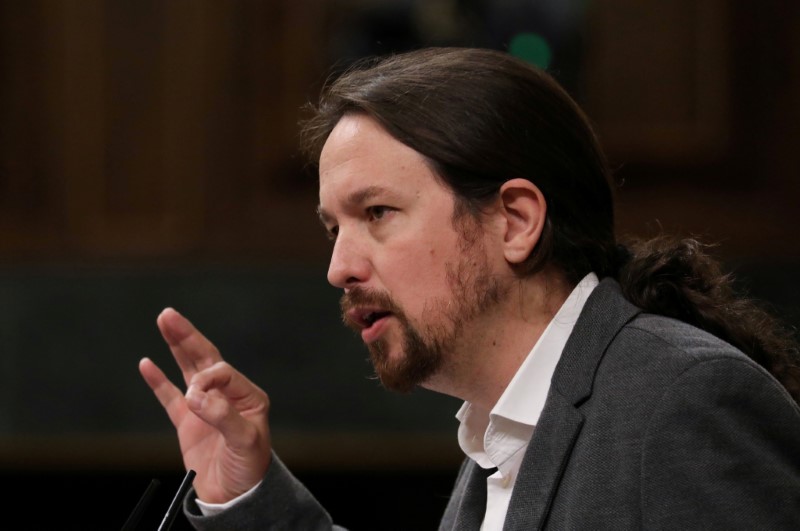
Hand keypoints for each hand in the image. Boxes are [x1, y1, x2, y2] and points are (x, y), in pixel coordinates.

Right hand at [139, 307, 271, 503]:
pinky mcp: (188, 423)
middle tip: (168, 314)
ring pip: (187, 370)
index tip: (196, 400)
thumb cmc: (250, 470)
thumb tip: (195, 395)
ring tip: (164, 321)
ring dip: (175, 346)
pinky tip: (146, 363)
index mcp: (247, 396)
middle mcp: (227, 396)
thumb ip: (222, 416)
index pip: (221, 372)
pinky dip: (158, 381)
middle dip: (187, 336)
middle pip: (204, 359)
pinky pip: (169, 397)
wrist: (236, 498)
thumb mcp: (245, 443)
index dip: (206, 379)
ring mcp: (205, 407)